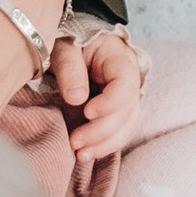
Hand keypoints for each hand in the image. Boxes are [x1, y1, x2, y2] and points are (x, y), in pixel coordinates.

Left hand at [55, 26, 142, 176]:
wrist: (78, 43)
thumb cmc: (71, 41)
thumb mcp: (65, 47)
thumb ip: (70, 68)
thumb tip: (77, 98)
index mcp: (119, 58)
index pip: (125, 84)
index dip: (110, 102)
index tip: (86, 112)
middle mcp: (130, 79)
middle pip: (126, 110)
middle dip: (101, 130)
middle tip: (74, 141)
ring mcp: (128, 95)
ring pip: (127, 125)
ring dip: (105, 143)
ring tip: (81, 155)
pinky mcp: (120, 109)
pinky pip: (121, 130)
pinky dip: (106, 144)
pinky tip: (88, 153)